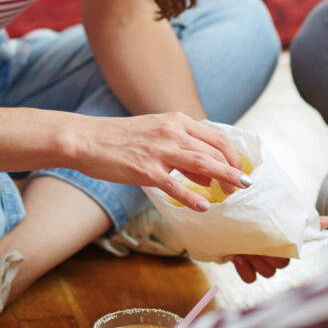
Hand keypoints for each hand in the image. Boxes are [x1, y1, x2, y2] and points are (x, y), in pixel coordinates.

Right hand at [75, 113, 247, 210]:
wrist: (87, 138)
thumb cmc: (120, 139)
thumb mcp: (156, 133)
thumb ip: (182, 148)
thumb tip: (207, 172)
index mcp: (176, 120)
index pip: (217, 137)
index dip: (233, 156)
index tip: (240, 171)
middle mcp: (172, 131)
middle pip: (214, 151)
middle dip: (232, 171)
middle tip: (240, 187)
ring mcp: (159, 150)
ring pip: (202, 164)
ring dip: (223, 179)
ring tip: (235, 193)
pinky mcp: (145, 169)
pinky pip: (175, 185)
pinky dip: (191, 196)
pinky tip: (202, 207)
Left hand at [229, 217, 327, 282]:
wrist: (233, 220)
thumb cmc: (259, 217)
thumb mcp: (277, 213)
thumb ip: (302, 219)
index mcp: (287, 244)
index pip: (297, 252)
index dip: (291, 249)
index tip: (280, 243)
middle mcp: (277, 256)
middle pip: (282, 264)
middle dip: (270, 255)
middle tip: (259, 244)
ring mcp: (262, 264)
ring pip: (268, 273)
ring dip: (258, 262)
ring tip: (247, 250)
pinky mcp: (247, 269)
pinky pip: (250, 279)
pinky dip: (245, 271)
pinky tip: (239, 258)